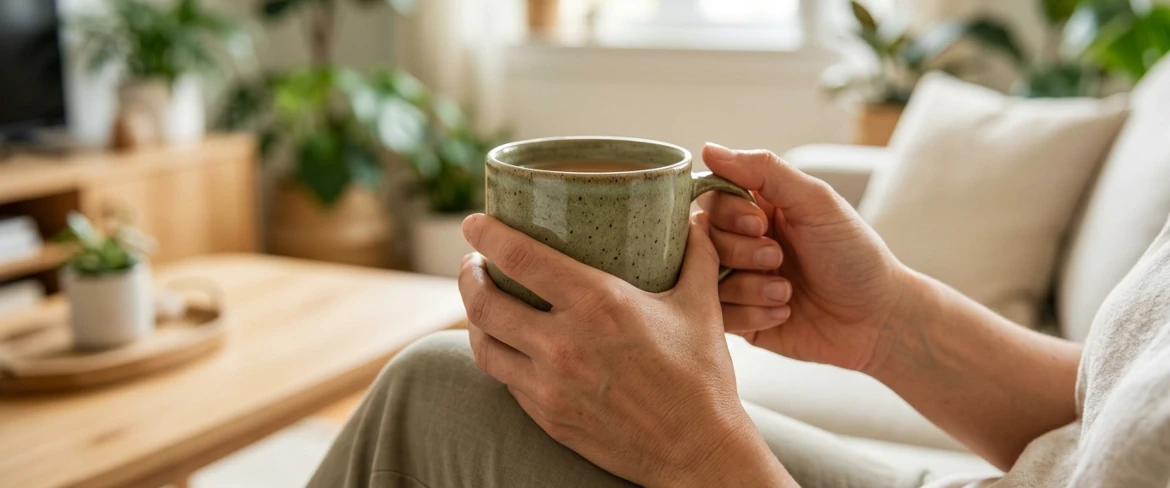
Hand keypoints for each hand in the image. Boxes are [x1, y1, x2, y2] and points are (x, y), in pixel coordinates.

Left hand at [458, 213, 790, 487]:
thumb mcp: (702, 306)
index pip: (521, 258)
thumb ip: (697, 255)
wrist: (697, 453)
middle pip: (484, 302)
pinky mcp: (546, 416)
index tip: (474, 223)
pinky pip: (505, 378)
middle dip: (468, 275)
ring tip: (481, 300)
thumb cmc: (702, 378)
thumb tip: (696, 218)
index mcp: (599, 305)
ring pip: (483, 344)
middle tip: (473, 262)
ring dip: (473, 317)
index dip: (487, 234)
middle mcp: (564, 344)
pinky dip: (500, 354)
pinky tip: (509, 343)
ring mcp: (549, 385)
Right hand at [698, 143, 910, 372]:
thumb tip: (709, 149)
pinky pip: (718, 316)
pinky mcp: (740, 321)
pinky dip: (752, 314)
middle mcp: (742, 243)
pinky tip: (784, 311)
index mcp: (757, 209)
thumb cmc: (854, 253)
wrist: (877, 317)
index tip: (760, 224)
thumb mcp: (815, 201)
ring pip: (706, 280)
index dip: (727, 213)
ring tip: (786, 291)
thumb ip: (764, 170)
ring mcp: (739, 282)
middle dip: (742, 252)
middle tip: (778, 258)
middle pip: (703, 240)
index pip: (710, 199)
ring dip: (750, 286)